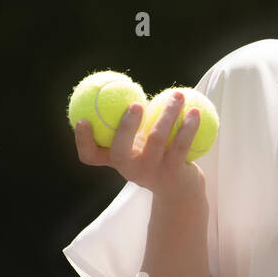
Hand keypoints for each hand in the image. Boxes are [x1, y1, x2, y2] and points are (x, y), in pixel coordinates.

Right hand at [74, 90, 206, 205]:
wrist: (180, 190)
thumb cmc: (155, 158)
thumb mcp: (137, 145)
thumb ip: (129, 125)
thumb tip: (123, 86)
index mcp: (117, 161)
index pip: (90, 156)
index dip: (82, 141)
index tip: (82, 120)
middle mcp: (130, 170)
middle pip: (120, 150)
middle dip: (125, 126)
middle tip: (136, 103)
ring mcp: (151, 173)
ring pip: (156, 140)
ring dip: (168, 114)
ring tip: (177, 95)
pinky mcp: (173, 173)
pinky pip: (182, 144)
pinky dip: (189, 126)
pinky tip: (195, 111)